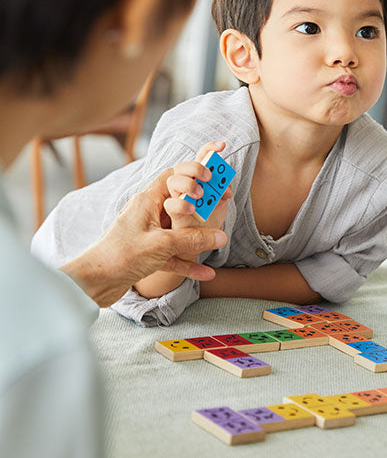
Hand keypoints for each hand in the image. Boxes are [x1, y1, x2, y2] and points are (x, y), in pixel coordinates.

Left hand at [61, 168, 227, 306]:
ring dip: (197, 237)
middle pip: (181, 203)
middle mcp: (148, 214)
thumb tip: (219, 236)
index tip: (211, 179)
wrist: (93, 283)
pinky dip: (188, 262)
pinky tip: (205, 272)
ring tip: (218, 239)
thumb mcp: (162, 244)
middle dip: (201, 206)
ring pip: (179, 231)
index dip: (193, 174)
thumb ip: (192, 239)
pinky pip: (174, 255)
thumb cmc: (120, 255)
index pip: (173, 176)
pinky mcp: (148, 255)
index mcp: (147, 200)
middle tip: (221, 205)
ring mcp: (149, 235)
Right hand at [164, 139, 231, 225]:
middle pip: (182, 166)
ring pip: (173, 181)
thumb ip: (222, 191)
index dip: (210, 148)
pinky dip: (182, 204)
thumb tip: (225, 188)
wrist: (201, 243)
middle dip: (196, 167)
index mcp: (198, 179)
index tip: (222, 145)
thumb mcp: (220, 203)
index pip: (201, 158)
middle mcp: (185, 185)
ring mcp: (177, 198)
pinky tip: (193, 208)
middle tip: (209, 177)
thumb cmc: (209, 220)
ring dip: (189, 184)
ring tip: (201, 194)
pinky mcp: (172, 213)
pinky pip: (172, 204)